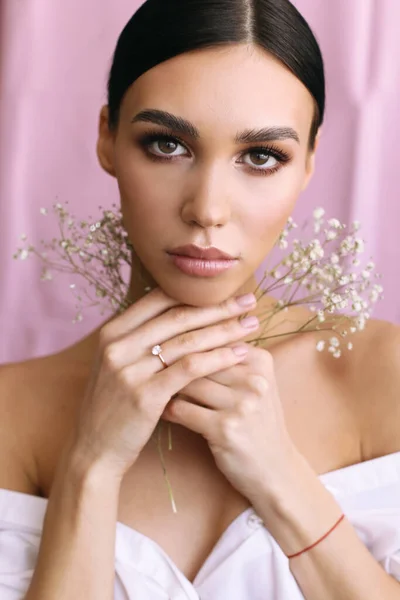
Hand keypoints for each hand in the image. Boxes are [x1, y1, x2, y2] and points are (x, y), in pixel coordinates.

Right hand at [70, 287, 259, 479]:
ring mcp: (129, 369)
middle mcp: (118, 345)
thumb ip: (141, 339)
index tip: (227, 290)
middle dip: (218, 307)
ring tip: (251, 325)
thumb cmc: (114, 406)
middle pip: (177, 316)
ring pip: (187, 341)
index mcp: (112, 332)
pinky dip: (218, 358)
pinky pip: (189, 369)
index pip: (159, 300)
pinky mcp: (144, 395)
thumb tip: (181, 314)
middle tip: (249, 300)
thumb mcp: (117, 364)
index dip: (196, 294)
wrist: (94, 450)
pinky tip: (239, 354)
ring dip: (224, 330)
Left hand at [161, 344, 297, 501]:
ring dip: (167, 386)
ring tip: (153, 387)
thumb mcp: (255, 386)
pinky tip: (159, 410)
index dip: (187, 343)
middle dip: (174, 364)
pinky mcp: (224, 428)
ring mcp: (241, 404)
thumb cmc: (258, 423)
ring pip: (187, 382)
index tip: (165, 346)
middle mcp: (254, 379)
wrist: (275, 469)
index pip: (214, 338)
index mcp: (261, 361)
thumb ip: (230, 359)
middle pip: (199, 358)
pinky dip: (167, 409)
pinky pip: (181, 409)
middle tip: (151, 366)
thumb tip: (186, 334)